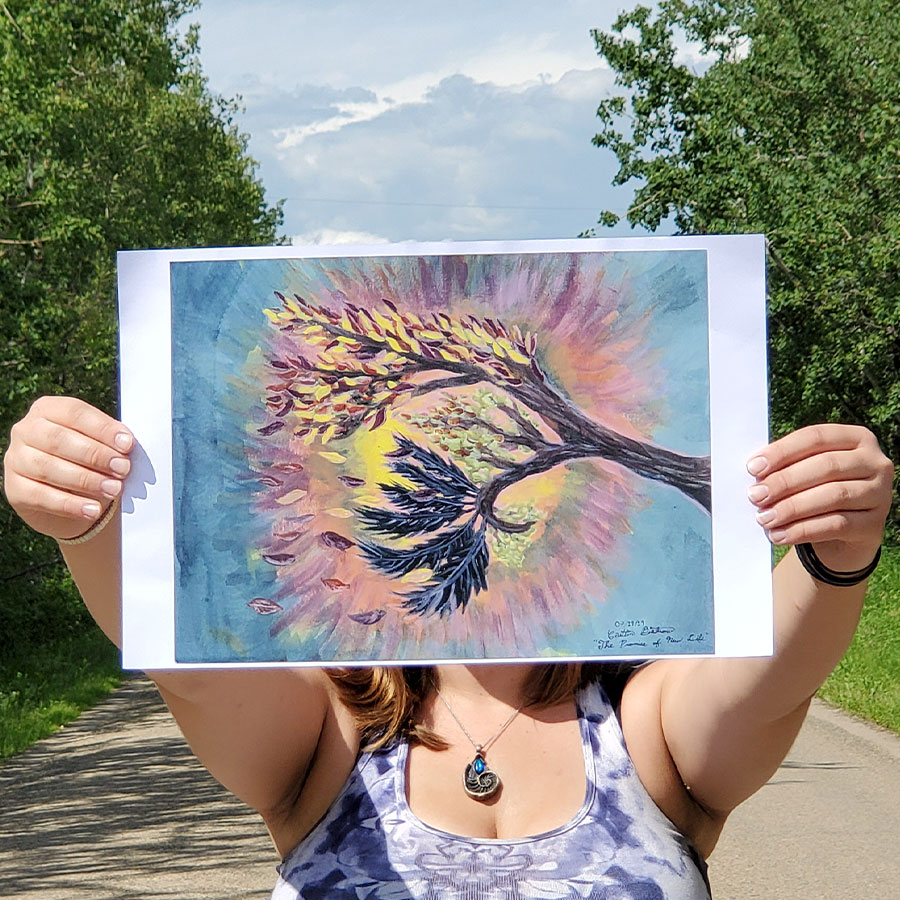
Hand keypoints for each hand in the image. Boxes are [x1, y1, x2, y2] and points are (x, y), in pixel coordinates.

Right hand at [3, 396, 133, 540]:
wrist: (71, 497)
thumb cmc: (90, 461)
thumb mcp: (100, 445)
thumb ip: (110, 442)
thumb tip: (126, 444)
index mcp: (48, 409)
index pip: (75, 412)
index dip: (102, 428)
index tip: (127, 444)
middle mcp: (26, 430)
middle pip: (58, 439)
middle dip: (95, 455)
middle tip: (123, 468)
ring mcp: (16, 459)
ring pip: (48, 468)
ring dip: (85, 480)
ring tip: (114, 489)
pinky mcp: (14, 488)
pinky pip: (40, 496)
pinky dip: (70, 505)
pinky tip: (93, 510)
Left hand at [746, 424, 892, 570]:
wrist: (842, 534)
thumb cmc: (816, 491)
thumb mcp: (806, 473)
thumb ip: (786, 466)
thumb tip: (755, 473)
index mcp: (856, 438)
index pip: (816, 437)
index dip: (783, 451)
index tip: (752, 468)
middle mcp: (875, 462)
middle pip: (826, 466)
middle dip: (785, 481)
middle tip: (755, 495)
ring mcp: (880, 493)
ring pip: (833, 496)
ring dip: (792, 508)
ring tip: (764, 518)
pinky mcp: (875, 524)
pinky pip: (836, 525)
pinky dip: (803, 530)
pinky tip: (778, 535)